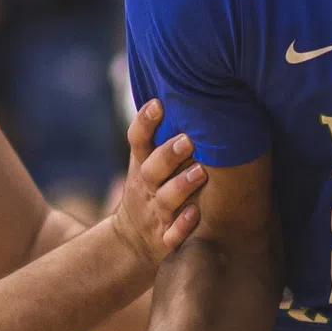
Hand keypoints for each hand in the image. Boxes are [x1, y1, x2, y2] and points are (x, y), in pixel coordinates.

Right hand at [108, 101, 205, 267]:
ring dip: (181, 186)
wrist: (131, 239)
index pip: (137, 139)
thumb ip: (159, 134)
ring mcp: (155, 212)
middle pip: (152, 169)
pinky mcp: (164, 237)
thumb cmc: (149, 188)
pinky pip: (172, 234)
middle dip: (168, 153)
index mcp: (142, 164)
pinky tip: (196, 214)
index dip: (145, 122)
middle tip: (187, 139)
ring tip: (201, 172)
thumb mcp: (145, 162)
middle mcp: (146, 186)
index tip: (157, 104)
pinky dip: (182, 226)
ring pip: (165, 199)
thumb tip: (186, 90)